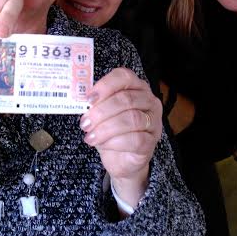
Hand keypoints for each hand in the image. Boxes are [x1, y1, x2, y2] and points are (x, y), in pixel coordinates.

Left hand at [79, 68, 162, 207]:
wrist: (121, 159)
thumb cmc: (111, 131)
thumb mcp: (100, 114)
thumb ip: (95, 103)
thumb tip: (83, 100)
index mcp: (136, 87)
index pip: (124, 76)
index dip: (105, 86)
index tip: (89, 99)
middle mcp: (149, 101)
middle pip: (126, 99)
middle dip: (101, 111)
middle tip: (85, 123)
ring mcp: (153, 121)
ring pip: (131, 119)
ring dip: (106, 128)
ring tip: (91, 136)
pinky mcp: (152, 141)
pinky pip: (136, 139)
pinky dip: (115, 142)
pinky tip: (104, 145)